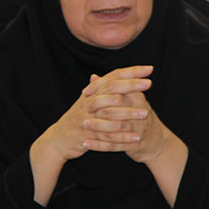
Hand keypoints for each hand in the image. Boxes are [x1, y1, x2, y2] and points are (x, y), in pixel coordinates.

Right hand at [29, 65, 152, 205]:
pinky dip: (122, 138)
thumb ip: (99, 88)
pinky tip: (136, 138)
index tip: (148, 69)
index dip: (131, 72)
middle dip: (131, 86)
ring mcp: (87, 118)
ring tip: (146, 113)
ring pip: (110, 113)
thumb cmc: (78, 119)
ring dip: (129, 113)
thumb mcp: (87, 101)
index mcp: (92, 92)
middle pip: (111, 89)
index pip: (113, 77)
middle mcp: (89, 102)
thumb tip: (106, 74)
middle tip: (149, 83)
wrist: (58, 139)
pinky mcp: (87, 135)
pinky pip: (107, 136)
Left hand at [84, 65, 188, 206]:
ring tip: (84, 125)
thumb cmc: (141, 118)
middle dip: (99, 106)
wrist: (158, 143)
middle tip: (84, 108)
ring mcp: (137, 129)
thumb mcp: (131, 100)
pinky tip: (86, 144)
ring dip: (98, 126)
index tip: (86, 92)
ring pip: (115, 126)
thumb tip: (93, 77)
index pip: (118, 88)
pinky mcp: (134, 145)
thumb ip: (113, 88)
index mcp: (137, 99)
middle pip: (117, 106)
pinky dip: (99, 145)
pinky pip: (114, 145)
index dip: (100, 89)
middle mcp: (139, 112)